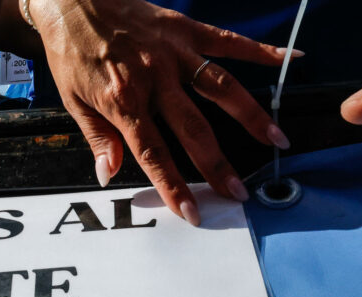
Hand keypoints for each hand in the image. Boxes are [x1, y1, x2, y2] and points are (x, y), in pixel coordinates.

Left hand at [27, 0, 293, 224]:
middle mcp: (154, 78)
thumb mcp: (73, 101)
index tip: (192, 212)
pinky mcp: (185, 29)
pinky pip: (227, 41)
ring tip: (276, 140)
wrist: (72, 1)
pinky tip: (290, 60)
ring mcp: (174, 53)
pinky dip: (259, 51)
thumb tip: (108, 175)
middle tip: (240, 192)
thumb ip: (97, 138)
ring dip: (250, 116)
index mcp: (123, 101)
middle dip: (218, 165)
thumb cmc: (72, 52)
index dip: (173, 186)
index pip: (153, 154)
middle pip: (194, 129)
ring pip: (221, 87)